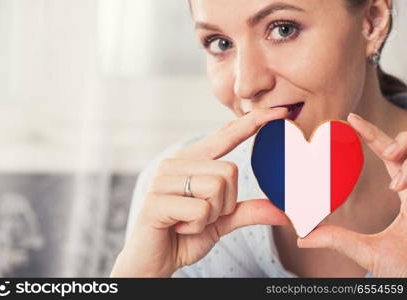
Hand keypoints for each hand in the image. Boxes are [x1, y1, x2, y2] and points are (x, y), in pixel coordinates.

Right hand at [110, 107, 290, 276]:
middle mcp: (175, 163)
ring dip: (210, 216)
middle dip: (224, 203)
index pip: (225, 136)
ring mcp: (162, 180)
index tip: (280, 110)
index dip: (252, 123)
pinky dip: (196, 227)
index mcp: (190, 161)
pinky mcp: (155, 201)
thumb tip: (281, 211)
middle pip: (229, 172)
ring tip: (188, 221)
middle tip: (202, 216)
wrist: (152, 262)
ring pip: (216, 189)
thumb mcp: (221, 222)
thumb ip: (246, 211)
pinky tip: (178, 228)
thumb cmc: (184, 236)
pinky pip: (200, 211)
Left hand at [297, 113, 406, 276]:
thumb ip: (336, 239)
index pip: (390, 156)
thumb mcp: (365, 252)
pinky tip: (401, 189)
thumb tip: (301, 237)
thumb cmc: (402, 273)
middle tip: (386, 153)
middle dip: (398, 140)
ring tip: (394, 176)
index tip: (351, 118)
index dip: (372, 134)